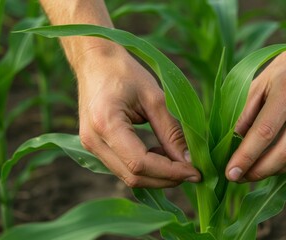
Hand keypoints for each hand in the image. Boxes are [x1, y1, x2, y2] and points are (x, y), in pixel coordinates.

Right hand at [75, 45, 200, 187]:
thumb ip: (171, 131)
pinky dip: (146, 168)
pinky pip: (123, 168)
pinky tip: (160, 153)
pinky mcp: (95, 147)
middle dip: (166, 179)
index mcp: (106, 124)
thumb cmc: (125, 72)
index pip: (140, 163)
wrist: (94, 60)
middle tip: (193, 171)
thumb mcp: (154, 98)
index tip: (196, 171)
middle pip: (134, 176)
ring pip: (128, 177)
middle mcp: (93, 141)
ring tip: (179, 160)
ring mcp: (90, 146)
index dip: (170, 172)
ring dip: (157, 175)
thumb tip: (189, 160)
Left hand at [226, 49, 285, 181]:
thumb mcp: (258, 82)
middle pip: (285, 151)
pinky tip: (277, 159)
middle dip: (260, 171)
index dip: (246, 156)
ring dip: (275, 170)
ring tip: (256, 171)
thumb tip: (232, 143)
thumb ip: (244, 112)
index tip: (230, 172)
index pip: (264, 132)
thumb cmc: (284, 70)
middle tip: (241, 178)